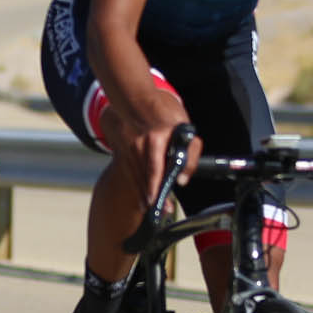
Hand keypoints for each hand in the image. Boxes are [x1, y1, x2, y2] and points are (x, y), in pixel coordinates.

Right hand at [116, 90, 196, 209]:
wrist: (134, 99)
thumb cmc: (163, 112)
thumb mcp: (185, 126)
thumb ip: (191, 152)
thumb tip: (182, 179)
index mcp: (156, 139)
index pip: (156, 167)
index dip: (156, 186)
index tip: (157, 200)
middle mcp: (140, 147)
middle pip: (145, 178)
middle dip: (153, 196)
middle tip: (160, 212)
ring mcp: (128, 150)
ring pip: (136, 178)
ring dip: (144, 194)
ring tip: (151, 209)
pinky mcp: (122, 153)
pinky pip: (130, 174)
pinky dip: (137, 186)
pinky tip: (143, 198)